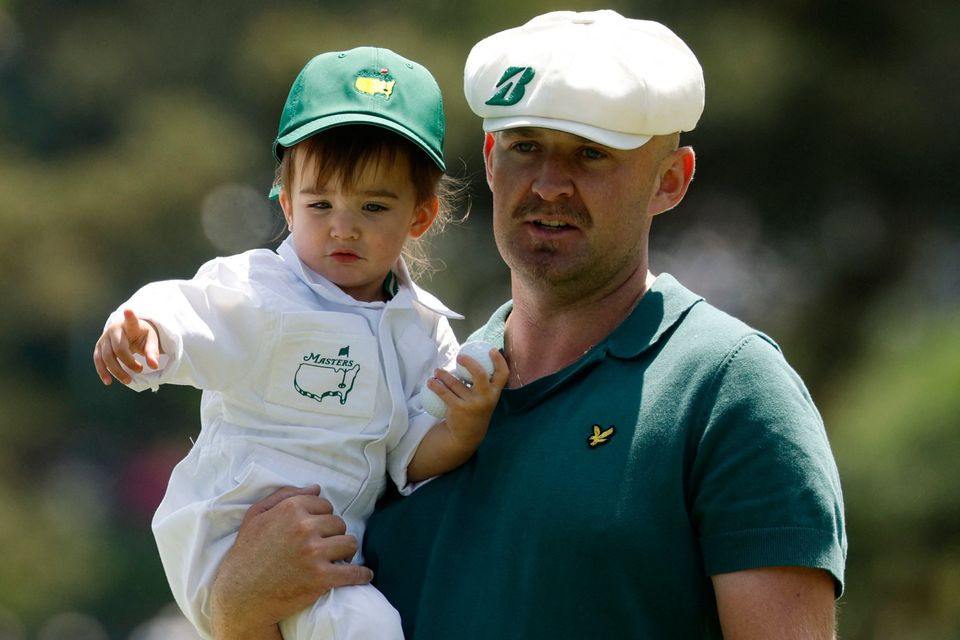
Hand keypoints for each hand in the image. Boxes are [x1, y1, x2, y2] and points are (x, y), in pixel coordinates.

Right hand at [93, 309, 161, 384]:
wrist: (130, 333)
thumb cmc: (142, 336)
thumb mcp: (151, 340)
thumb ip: (153, 352)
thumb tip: (154, 366)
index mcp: (129, 325)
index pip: (131, 321)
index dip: (130, 317)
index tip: (129, 311)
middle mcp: (114, 330)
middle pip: (118, 349)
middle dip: (128, 363)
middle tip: (140, 370)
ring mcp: (104, 339)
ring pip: (106, 357)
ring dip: (116, 371)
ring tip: (128, 380)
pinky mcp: (99, 348)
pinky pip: (98, 361)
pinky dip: (103, 372)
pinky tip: (108, 381)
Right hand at [209, 485, 373, 639]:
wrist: (240, 595)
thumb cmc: (246, 553)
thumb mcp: (256, 516)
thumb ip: (284, 495)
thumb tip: (315, 488)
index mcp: (290, 509)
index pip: (325, 505)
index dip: (322, 517)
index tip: (318, 528)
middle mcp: (304, 528)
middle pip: (339, 523)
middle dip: (333, 534)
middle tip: (324, 546)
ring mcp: (314, 553)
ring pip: (350, 543)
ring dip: (346, 551)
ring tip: (338, 558)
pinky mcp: (321, 578)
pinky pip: (354, 572)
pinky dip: (362, 575)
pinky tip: (364, 575)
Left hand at [428, 347, 508, 447]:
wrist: (468, 435)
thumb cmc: (476, 410)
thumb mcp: (486, 399)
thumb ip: (484, 384)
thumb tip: (475, 360)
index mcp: (495, 393)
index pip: (503, 374)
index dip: (499, 360)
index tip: (491, 350)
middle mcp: (486, 398)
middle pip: (480, 374)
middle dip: (469, 363)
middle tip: (460, 357)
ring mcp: (472, 403)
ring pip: (456, 383)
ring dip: (444, 374)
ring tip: (437, 371)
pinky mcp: (458, 409)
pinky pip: (445, 393)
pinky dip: (436, 386)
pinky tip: (431, 382)